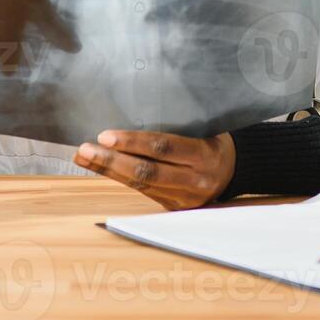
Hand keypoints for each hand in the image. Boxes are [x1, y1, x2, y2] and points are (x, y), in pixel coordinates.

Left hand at [74, 130, 235, 209]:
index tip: (106, 135)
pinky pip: (142, 191)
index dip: (133, 142)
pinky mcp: (174, 206)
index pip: (164, 148)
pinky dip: (118, 178)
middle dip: (111, 161)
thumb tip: (136, 113)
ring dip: (107, 171)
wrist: (237, 169)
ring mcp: (184, 198)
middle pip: (147, 172)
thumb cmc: (217, 139)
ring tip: (82, 157)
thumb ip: (178, 126)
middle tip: (84, 149)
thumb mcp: (206, 128)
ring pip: (140, 185)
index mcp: (204, 155)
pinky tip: (99, 167)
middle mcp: (195, 180)